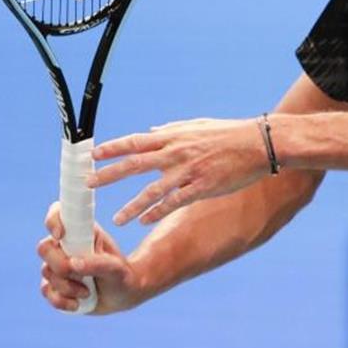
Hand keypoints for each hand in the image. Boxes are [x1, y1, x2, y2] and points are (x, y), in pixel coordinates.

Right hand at [37, 202, 144, 313]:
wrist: (122, 295)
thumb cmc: (122, 275)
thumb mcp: (117, 269)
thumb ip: (98, 264)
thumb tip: (73, 264)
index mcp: (82, 231)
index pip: (58, 214)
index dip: (53, 220)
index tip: (60, 235)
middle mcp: (66, 245)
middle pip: (44, 247)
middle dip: (60, 265)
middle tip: (80, 275)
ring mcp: (57, 265)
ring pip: (46, 271)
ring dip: (66, 286)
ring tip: (87, 292)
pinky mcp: (54, 284)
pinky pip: (46, 291)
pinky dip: (61, 301)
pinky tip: (76, 304)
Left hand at [90, 117, 268, 225]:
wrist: (259, 144)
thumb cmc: (228, 133)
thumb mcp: (197, 125)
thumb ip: (172, 129)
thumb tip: (151, 130)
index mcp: (175, 136)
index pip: (136, 142)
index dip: (113, 148)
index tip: (92, 155)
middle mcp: (178, 152)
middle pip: (136, 164)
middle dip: (110, 175)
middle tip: (88, 185)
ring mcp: (190, 171)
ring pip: (154, 190)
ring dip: (132, 206)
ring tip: (116, 220)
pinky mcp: (203, 187)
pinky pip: (175, 203)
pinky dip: (158, 212)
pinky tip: (145, 222)